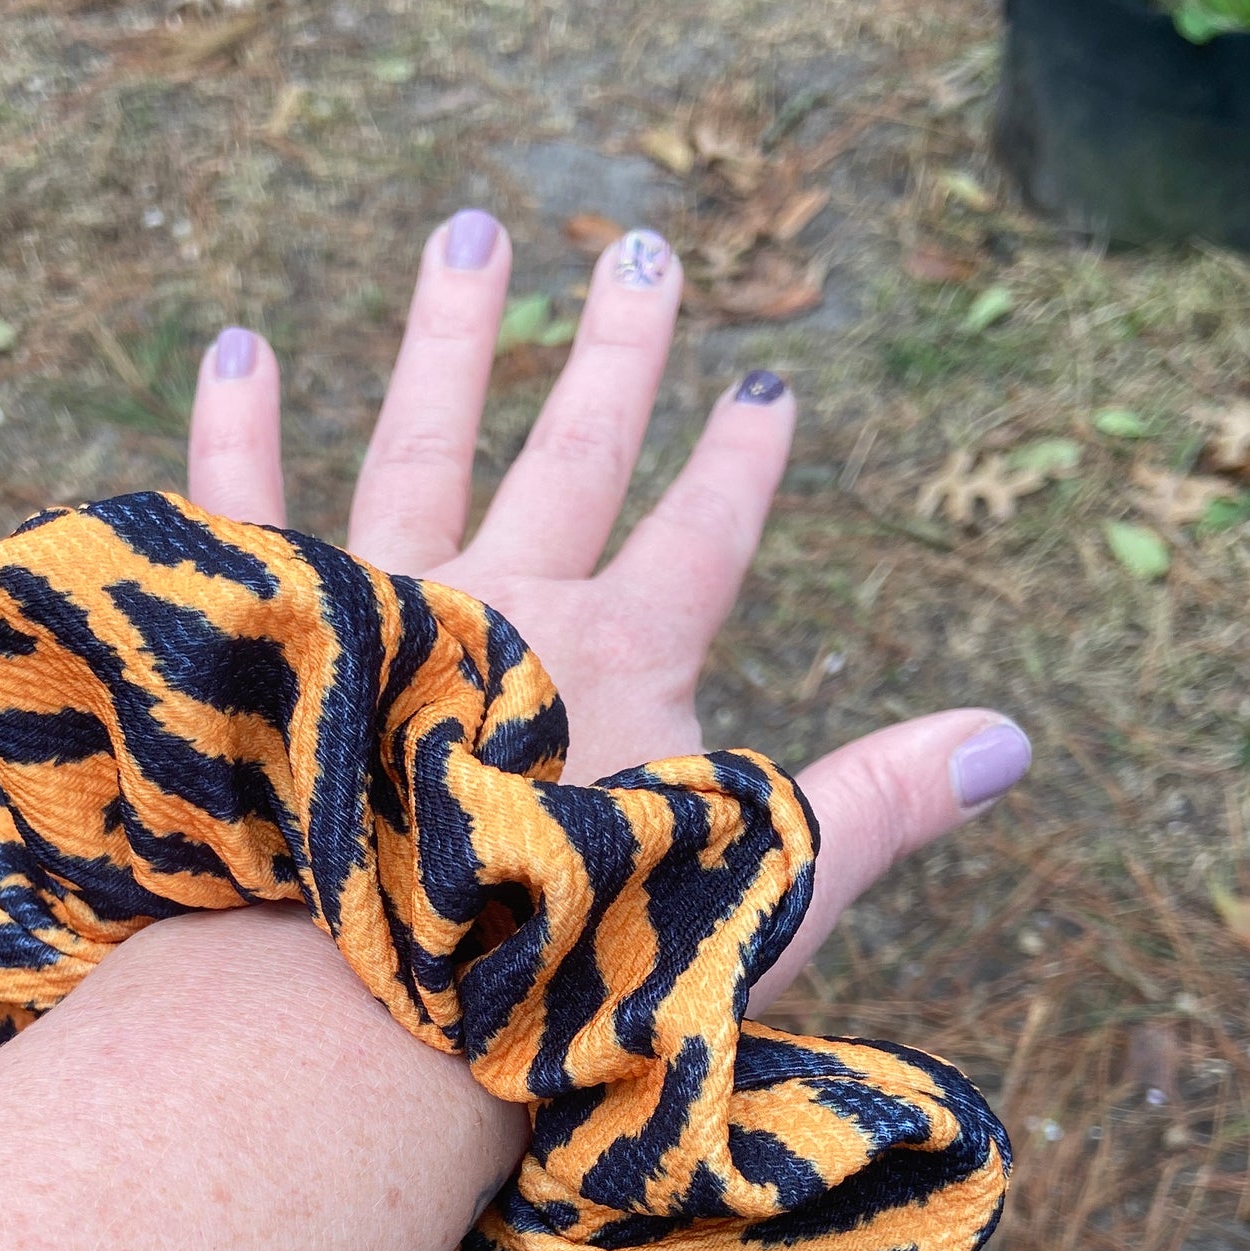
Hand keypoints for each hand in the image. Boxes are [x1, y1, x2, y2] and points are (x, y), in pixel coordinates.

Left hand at [186, 212, 1029, 1010]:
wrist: (364, 1019)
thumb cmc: (563, 977)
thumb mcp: (753, 896)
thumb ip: (875, 808)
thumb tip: (1012, 740)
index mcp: (620, 662)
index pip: (699, 537)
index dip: (738, 464)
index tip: (770, 381)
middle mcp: (502, 607)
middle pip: (571, 455)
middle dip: (614, 356)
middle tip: (641, 251)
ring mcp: (377, 613)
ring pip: (420, 444)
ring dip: (451, 340)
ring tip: (470, 231)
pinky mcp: (268, 643)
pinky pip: (246, 512)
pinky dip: (238, 432)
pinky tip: (239, 349)